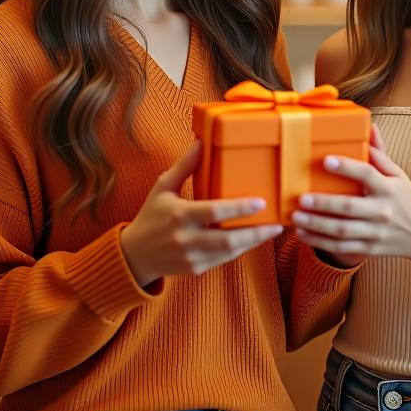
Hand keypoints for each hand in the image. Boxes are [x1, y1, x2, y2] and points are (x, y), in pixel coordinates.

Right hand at [120, 141, 282, 288]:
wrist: (134, 255)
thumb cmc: (151, 215)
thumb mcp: (163, 187)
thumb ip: (184, 165)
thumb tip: (201, 141)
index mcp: (179, 215)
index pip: (214, 211)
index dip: (239, 208)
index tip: (261, 202)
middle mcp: (186, 239)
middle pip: (228, 239)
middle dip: (256, 233)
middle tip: (276, 224)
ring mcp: (191, 257)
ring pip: (229, 253)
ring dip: (253, 242)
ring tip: (272, 230)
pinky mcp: (196, 269)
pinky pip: (223, 260)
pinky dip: (240, 250)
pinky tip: (252, 239)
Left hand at [292, 126, 410, 264]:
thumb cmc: (407, 199)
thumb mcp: (398, 174)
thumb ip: (380, 153)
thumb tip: (369, 126)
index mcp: (388, 188)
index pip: (367, 174)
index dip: (346, 167)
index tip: (326, 160)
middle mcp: (382, 210)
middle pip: (349, 207)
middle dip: (324, 204)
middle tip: (301, 197)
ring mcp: (375, 232)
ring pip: (342, 230)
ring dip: (316, 225)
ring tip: (296, 216)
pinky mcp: (369, 248)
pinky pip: (341, 247)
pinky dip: (320, 241)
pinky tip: (302, 233)